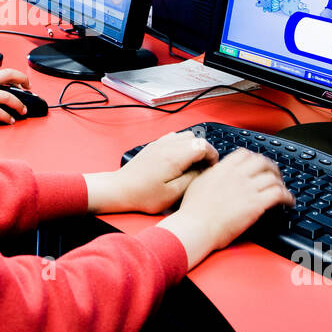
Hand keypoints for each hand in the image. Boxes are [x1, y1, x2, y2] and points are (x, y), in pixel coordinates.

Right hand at [0, 67, 33, 122]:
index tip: (21, 82)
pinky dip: (6, 117)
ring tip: (23, 110)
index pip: (4, 72)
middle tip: (29, 89)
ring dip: (19, 104)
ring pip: (8, 97)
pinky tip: (10, 120)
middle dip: (24, 81)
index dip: (15, 77)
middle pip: (11, 76)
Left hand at [85, 129, 217, 214]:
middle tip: (203, 167)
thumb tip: (204, 169)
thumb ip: (192, 179)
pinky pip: (173, 138)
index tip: (212, 167)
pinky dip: (181, 145)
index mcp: (174, 157)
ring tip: (191, 164)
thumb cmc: (144, 195)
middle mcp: (167, 145)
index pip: (202, 145)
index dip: (212, 155)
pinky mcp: (153, 146)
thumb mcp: (173, 193)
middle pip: (195, 138)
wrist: (120, 189)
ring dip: (192, 147)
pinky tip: (178, 160)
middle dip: (204, 150)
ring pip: (184, 136)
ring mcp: (159, 143)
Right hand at [159, 150, 293, 269]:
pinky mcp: (256, 203)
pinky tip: (288, 202)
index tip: (258, 164)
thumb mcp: (199, 183)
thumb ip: (211, 175)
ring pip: (273, 177)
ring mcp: (247, 188)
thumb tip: (216, 173)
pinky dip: (287, 196)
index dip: (255, 158)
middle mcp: (237, 175)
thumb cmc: (193, 211)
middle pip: (262, 162)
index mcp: (223, 169)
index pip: (245, 154)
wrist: (196, 226)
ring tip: (283, 189)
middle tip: (275, 175)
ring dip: (281, 183)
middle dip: (272, 167)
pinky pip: (279, 194)